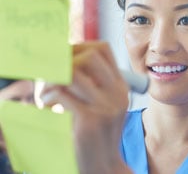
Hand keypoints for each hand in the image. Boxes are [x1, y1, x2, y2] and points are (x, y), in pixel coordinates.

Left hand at [41, 41, 131, 173]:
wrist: (103, 165)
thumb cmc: (96, 135)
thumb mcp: (103, 105)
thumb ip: (92, 84)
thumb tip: (64, 58)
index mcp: (120, 86)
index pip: (103, 49)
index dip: (79, 46)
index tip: (63, 57)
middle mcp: (117, 93)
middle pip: (89, 55)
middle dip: (64, 60)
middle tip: (52, 74)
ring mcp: (106, 106)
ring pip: (74, 72)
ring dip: (53, 79)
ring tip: (47, 93)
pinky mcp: (90, 120)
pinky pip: (63, 94)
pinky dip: (49, 96)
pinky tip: (49, 106)